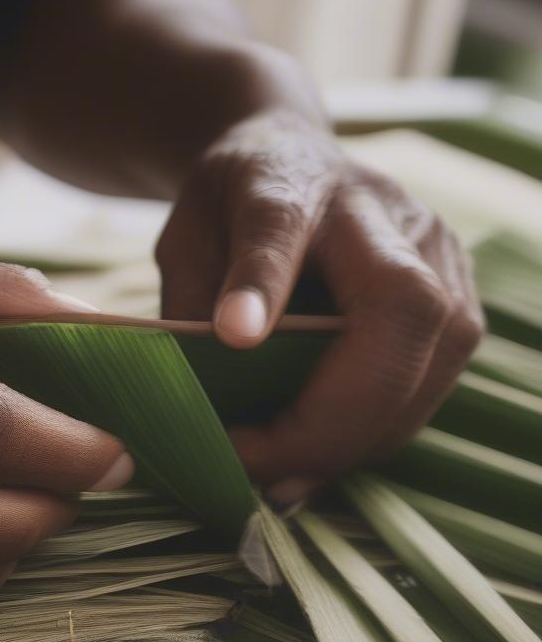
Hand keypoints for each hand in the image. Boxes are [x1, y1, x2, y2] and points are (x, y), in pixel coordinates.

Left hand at [156, 110, 483, 500]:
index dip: (261, 283)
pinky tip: (321, 461)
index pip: (280, 228)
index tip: (234, 334)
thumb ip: (191, 304)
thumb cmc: (230, 207)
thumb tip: (199, 398)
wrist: (291, 160)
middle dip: (332, 416)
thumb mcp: (185, 238)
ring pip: (433, 360)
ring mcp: (436, 253)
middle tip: (258, 469)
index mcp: (290, 184)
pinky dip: (376, 434)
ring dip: (358, 438)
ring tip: (284, 481)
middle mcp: (384, 212)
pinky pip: (433, 382)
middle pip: (400, 312)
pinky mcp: (456, 298)